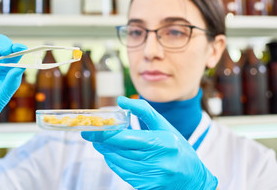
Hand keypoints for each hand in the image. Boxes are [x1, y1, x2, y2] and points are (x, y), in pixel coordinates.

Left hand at [82, 96, 217, 189]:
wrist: (192, 179)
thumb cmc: (178, 148)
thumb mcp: (165, 125)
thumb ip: (143, 111)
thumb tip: (120, 100)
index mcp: (162, 143)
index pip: (127, 138)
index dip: (107, 134)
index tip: (93, 129)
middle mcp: (157, 161)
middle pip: (120, 151)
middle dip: (102, 142)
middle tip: (89, 134)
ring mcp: (151, 176)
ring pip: (119, 163)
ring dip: (106, 152)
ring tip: (99, 142)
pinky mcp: (146, 186)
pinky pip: (123, 173)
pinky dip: (114, 163)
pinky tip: (111, 155)